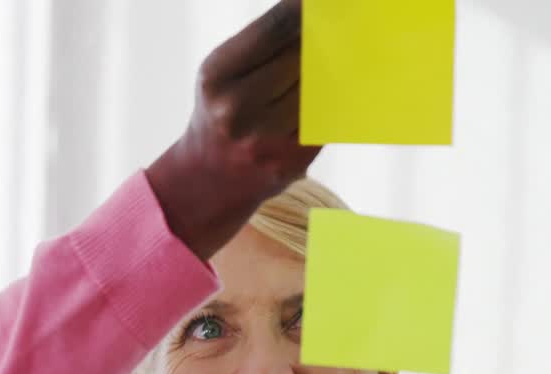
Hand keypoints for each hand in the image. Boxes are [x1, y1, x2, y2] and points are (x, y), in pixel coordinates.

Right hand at [145, 0, 320, 260]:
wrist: (207, 178)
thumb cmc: (222, 112)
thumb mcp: (223, 74)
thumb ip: (264, 46)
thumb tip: (321, 19)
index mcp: (216, 76)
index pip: (276, 27)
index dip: (307, 10)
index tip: (323, 5)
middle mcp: (236, 109)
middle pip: (304, 57)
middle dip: (323, 43)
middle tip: (342, 29)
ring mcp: (264, 139)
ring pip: (320, 89)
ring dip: (332, 75)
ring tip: (334, 65)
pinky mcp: (290, 162)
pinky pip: (325, 120)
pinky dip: (333, 105)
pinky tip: (331, 96)